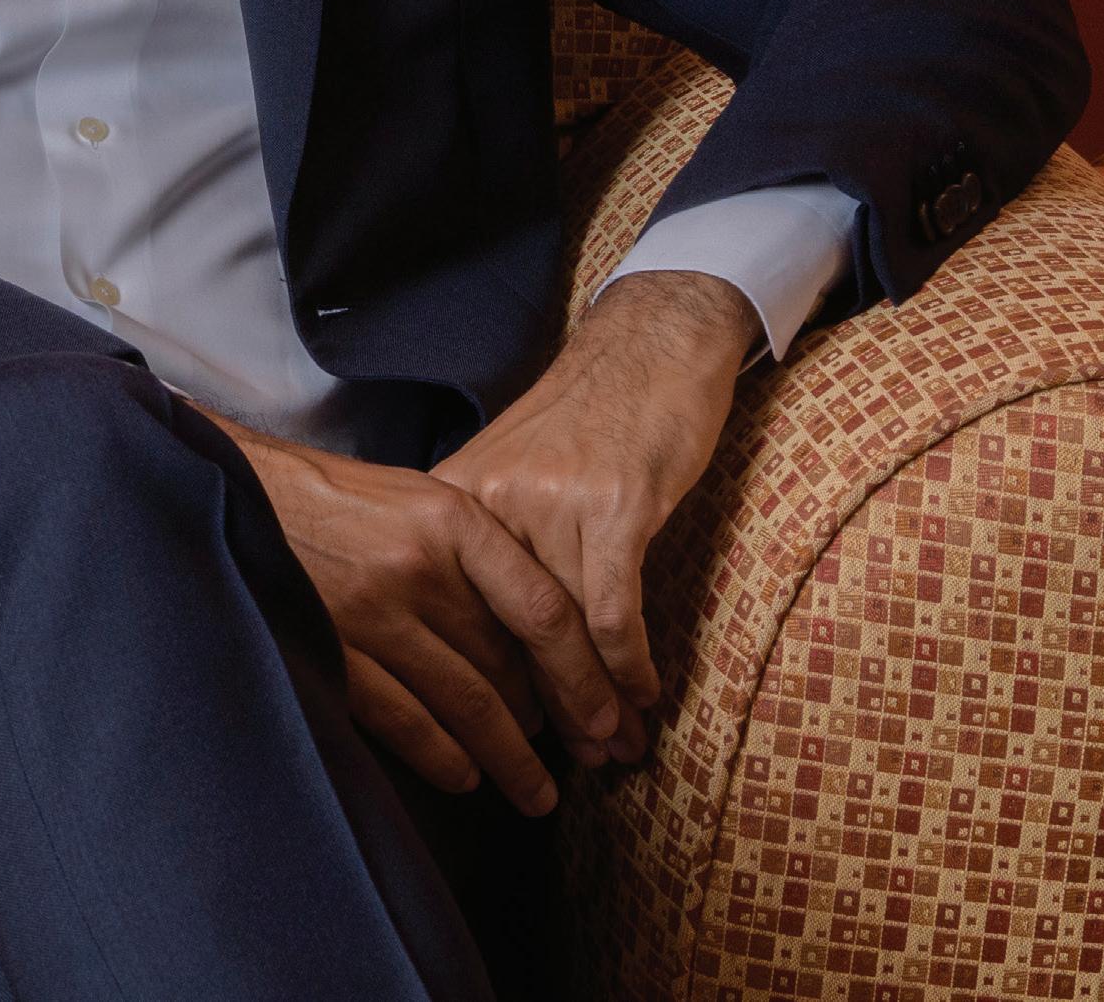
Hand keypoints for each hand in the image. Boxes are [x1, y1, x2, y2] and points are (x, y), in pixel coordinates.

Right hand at [219, 417, 634, 815]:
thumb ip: (481, 554)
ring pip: (466, 705)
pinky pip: (406, 721)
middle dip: (554, 723)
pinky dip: (444, 757)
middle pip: (508, 666)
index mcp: (452, 519)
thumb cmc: (348, 501)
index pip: (543, 610)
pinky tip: (467, 775)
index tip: (612, 717)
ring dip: (510, 758)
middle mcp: (417, 566)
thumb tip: (546, 635)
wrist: (244, 492)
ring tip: (538, 793)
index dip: (585, 674)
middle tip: (581, 759)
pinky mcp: (334, 651)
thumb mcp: (424, 498)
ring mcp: (372, 613)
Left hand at [435, 270, 755, 725]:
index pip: (456, 612)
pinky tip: (647, 693)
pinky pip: (615, 612)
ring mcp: (550, 502)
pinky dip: (631, 665)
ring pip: (563, 634)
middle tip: (581, 760)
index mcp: (456, 496)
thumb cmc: (585, 416)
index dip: (487, 684)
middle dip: (547, 708)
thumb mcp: (515, 474)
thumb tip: (494, 646)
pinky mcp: (613, 506)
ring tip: (620, 745)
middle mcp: (490, 500)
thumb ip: (495, 546)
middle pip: (508, 633)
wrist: (647, 344)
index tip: (511, 736)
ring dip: (598, 702)